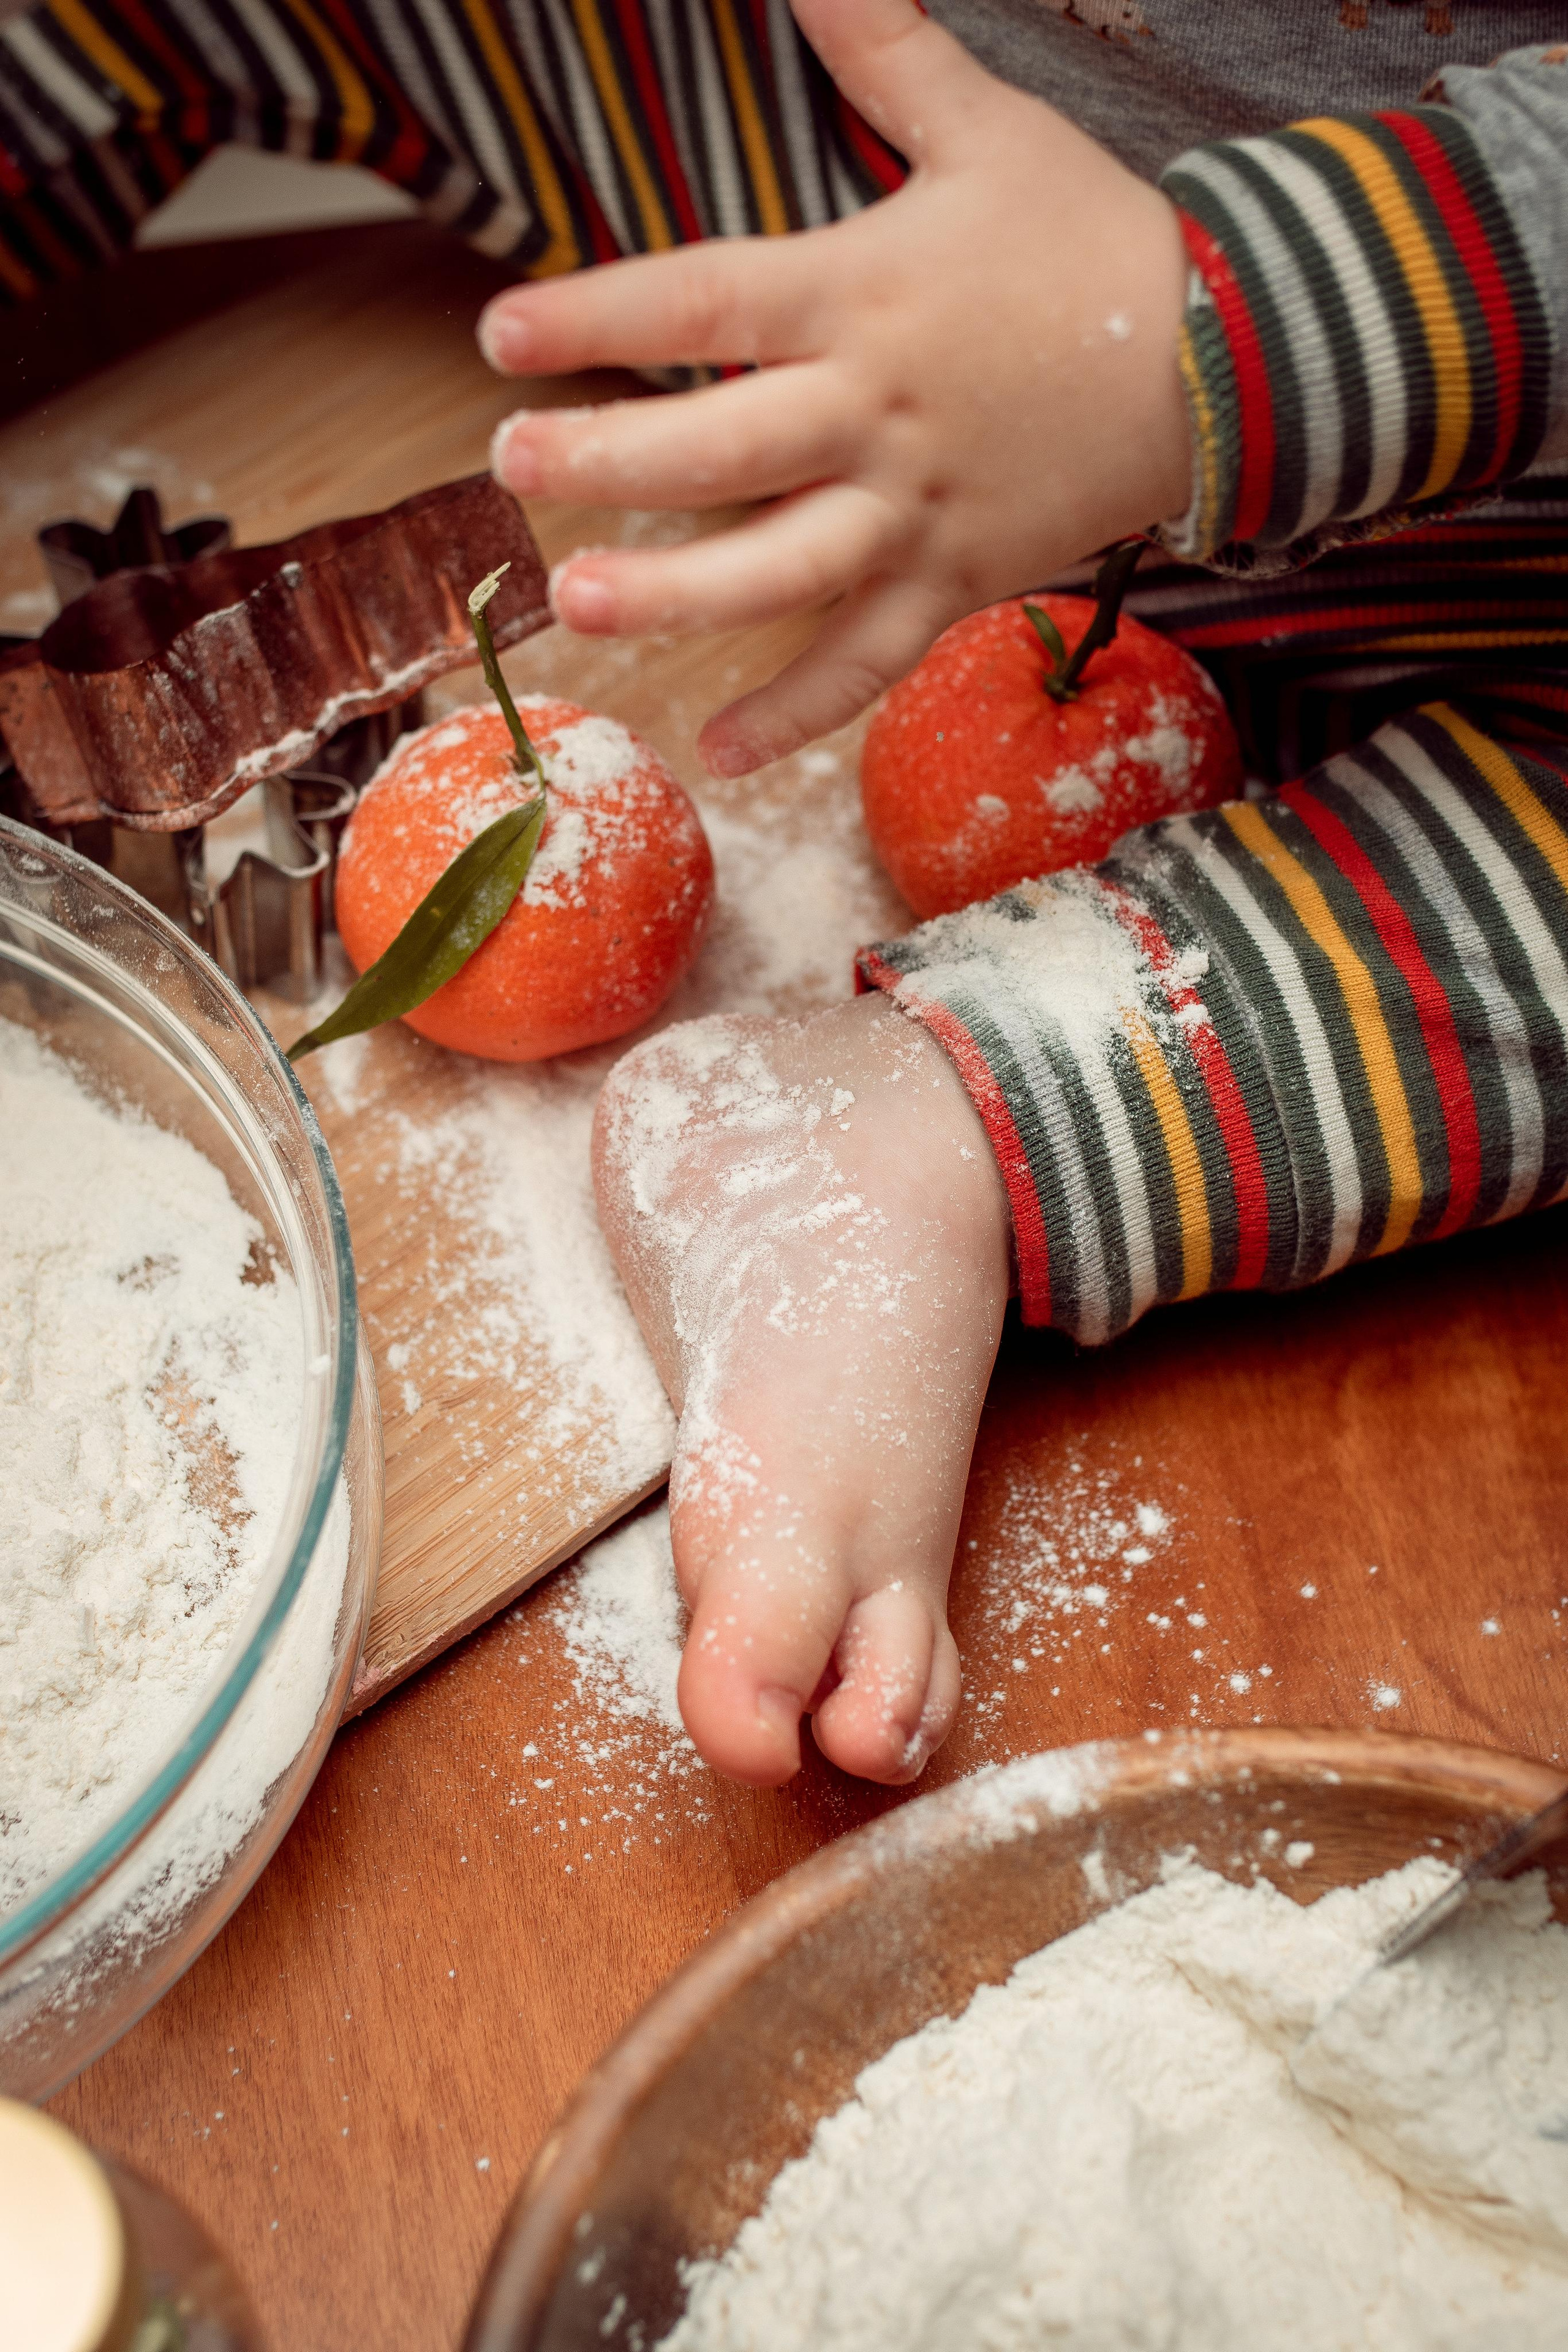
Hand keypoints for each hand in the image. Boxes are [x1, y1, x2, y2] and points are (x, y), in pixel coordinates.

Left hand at [479, 0, 1190, 778]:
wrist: (1227, 355)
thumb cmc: (1092, 240)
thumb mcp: (988, 128)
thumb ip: (887, 47)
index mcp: (868, 295)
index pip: (709, 297)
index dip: (602, 313)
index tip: (503, 334)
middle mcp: (880, 412)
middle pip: (726, 441)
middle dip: (610, 456)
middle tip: (508, 467)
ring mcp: (918, 510)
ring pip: (785, 565)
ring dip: (680, 593)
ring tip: (583, 606)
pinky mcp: (957, 581)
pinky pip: (869, 660)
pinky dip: (801, 710)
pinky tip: (720, 748)